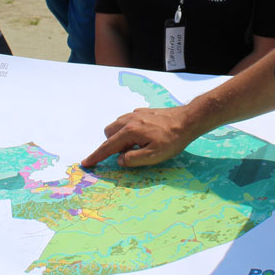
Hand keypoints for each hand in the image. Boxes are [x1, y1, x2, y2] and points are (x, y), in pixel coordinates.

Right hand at [80, 106, 196, 167]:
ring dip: (121, 136)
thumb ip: (133, 159)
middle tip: (129, 153)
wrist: (188, 120)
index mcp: (130, 131)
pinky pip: (128, 120)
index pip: (108, 147)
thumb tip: (120, 160)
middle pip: (109, 133)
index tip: (86, 162)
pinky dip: (130, 129)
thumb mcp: (153, 156)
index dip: (97, 156)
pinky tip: (145, 135)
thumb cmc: (172, 140)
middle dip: (112, 144)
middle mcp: (130, 120)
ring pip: (118, 125)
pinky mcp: (144, 111)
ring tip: (138, 145)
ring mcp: (136, 113)